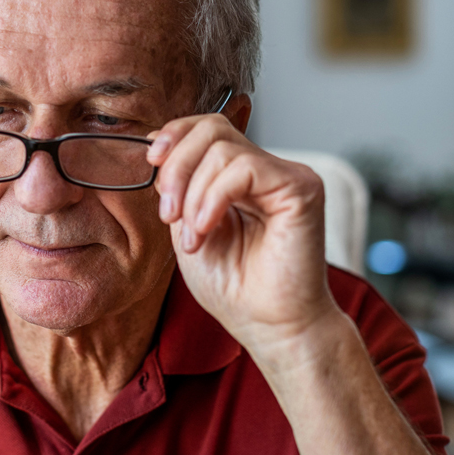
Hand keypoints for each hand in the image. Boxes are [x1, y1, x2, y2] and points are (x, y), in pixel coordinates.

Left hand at [146, 114, 344, 366]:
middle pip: (212, 129)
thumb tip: (158, 146)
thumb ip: (180, 187)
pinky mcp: (302, 188)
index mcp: (241, 177)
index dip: (175, 135)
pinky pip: (245, 169)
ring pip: (224, 150)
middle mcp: (267, 169)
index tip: (152, 164)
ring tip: (193, 237)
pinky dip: (214, 198)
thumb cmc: (235, 288)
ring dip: (193, 195)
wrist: (270, 327)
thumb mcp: (189, 227)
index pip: (208, 128)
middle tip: (168, 213)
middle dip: (177, 167)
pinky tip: (206, 230)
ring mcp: (287, 176)